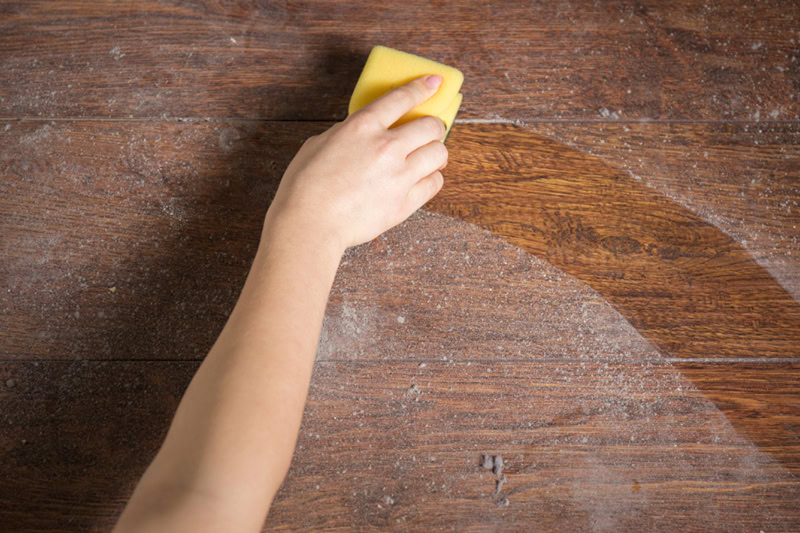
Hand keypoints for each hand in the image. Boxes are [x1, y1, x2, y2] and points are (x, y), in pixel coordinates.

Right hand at [265, 74, 448, 250]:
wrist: (310, 224)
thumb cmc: (305, 186)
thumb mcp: (320, 144)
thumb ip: (348, 134)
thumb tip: (363, 134)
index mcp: (362, 127)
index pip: (402, 98)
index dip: (423, 87)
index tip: (434, 83)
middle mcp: (386, 147)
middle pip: (431, 126)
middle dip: (432, 126)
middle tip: (428, 132)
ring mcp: (399, 176)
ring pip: (440, 154)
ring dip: (435, 153)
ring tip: (427, 158)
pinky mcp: (405, 203)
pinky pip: (435, 183)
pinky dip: (431, 178)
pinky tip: (422, 179)